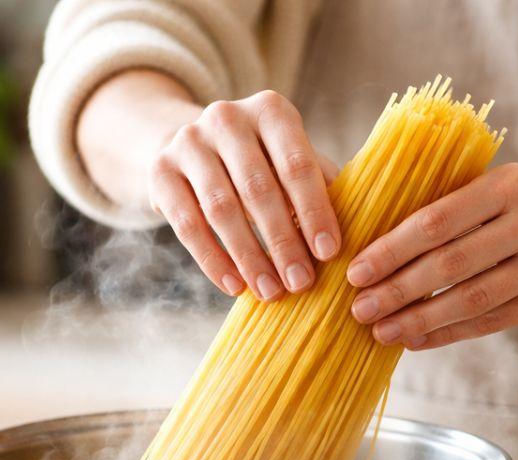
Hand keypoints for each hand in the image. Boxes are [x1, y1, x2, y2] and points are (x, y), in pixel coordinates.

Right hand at [148, 91, 340, 299]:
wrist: (189, 148)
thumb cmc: (258, 161)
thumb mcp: (289, 159)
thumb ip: (318, 186)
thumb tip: (357, 229)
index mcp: (269, 110)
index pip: (296, 163)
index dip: (314, 210)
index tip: (329, 253)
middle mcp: (225, 118)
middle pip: (258, 189)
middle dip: (283, 241)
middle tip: (301, 283)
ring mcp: (187, 142)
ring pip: (221, 209)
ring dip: (249, 257)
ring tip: (270, 292)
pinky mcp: (159, 172)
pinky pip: (187, 225)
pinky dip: (213, 261)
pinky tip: (234, 286)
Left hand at [346, 164, 517, 348]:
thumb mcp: (509, 186)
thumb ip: (457, 207)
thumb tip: (379, 241)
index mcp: (511, 184)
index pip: (438, 220)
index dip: (392, 249)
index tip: (355, 270)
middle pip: (451, 264)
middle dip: (397, 289)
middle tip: (357, 308)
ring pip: (472, 299)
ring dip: (419, 320)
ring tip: (380, 332)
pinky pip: (493, 321)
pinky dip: (449, 333)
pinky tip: (416, 341)